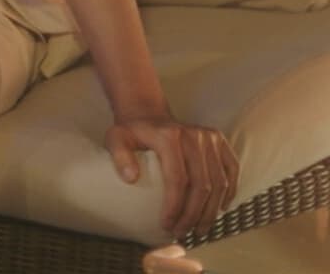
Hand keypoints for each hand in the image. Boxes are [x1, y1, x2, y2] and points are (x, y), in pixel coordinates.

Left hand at [105, 115, 239, 238]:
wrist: (149, 115)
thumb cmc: (132, 133)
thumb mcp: (116, 139)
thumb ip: (119, 156)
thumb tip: (130, 178)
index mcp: (169, 136)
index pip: (178, 178)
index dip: (175, 206)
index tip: (167, 225)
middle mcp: (194, 135)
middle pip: (201, 184)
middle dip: (193, 214)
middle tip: (183, 232)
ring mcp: (210, 137)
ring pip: (219, 182)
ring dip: (210, 210)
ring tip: (199, 229)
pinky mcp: (221, 141)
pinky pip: (232, 170)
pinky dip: (229, 192)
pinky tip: (219, 210)